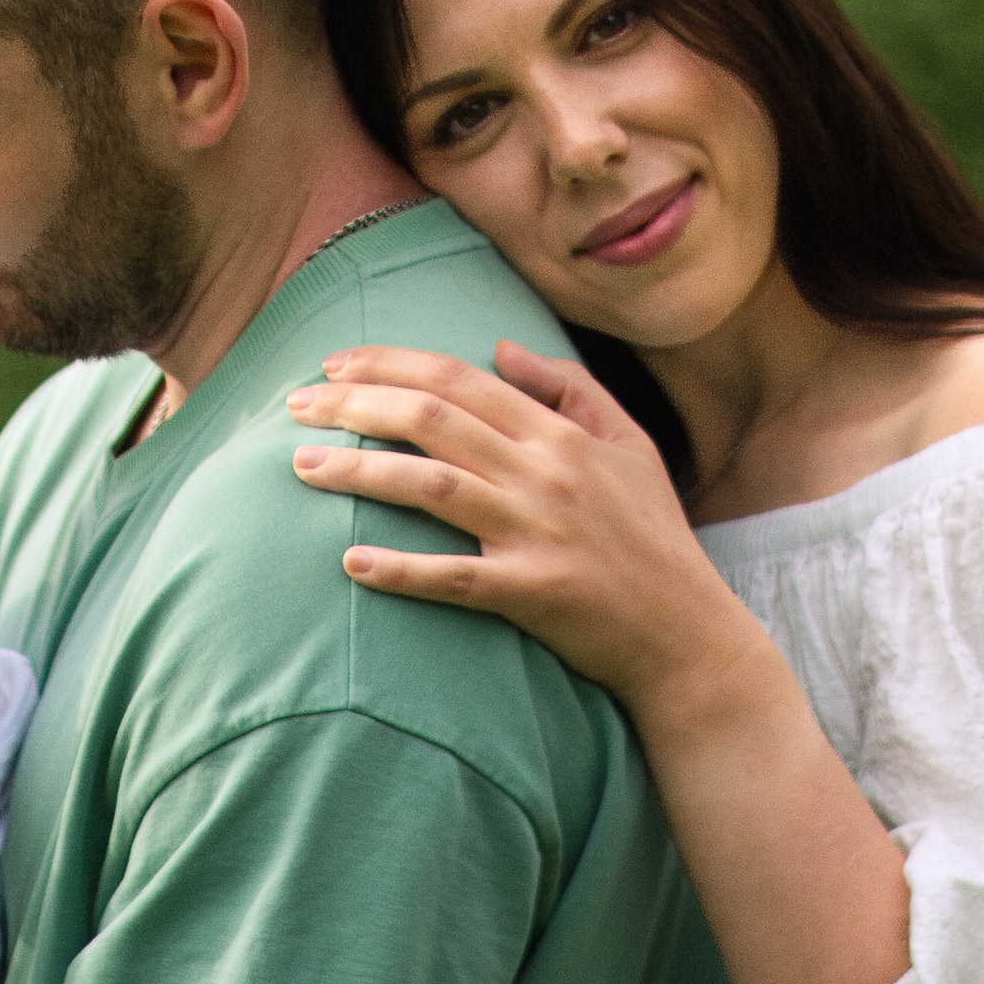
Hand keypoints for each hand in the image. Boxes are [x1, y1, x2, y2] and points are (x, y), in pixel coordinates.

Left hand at [288, 339, 772, 714]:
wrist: (688, 636)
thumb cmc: (653, 538)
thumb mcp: (629, 446)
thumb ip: (569, 389)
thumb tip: (501, 348)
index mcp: (561, 433)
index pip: (458, 378)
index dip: (388, 364)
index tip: (333, 364)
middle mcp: (545, 472)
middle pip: (431, 419)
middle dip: (354, 403)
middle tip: (295, 405)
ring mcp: (538, 532)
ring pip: (431, 486)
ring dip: (360, 471)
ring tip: (301, 467)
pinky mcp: (533, 594)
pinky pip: (454, 578)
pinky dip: (401, 569)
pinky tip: (351, 561)